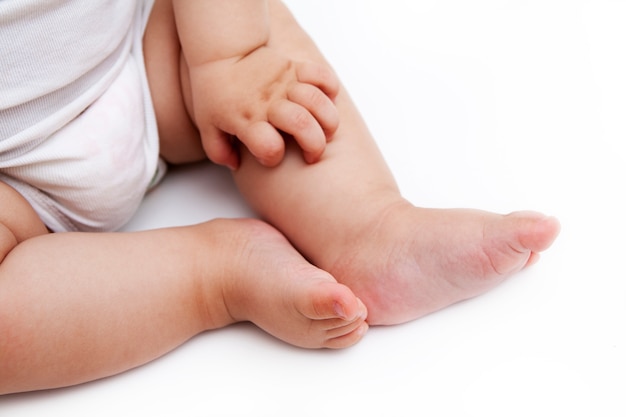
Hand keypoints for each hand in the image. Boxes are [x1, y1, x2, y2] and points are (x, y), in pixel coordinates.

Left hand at [185, 45, 339, 168]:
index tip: (270, 156)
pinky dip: (330, 88)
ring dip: (329, 121)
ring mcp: (284, 84)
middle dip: (315, 146)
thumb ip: (218, 152)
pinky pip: (321, 75)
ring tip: (326, 132)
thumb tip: (237, 166)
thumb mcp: (207, 126)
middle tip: (313, 155)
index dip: (272, 158)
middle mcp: (268, 103)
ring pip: (317, 101)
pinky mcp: (294, 68)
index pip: (268, 147)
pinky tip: (327, 101)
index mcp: (246, 120)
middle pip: (301, 125)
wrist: (221, 52)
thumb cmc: (214, 93)